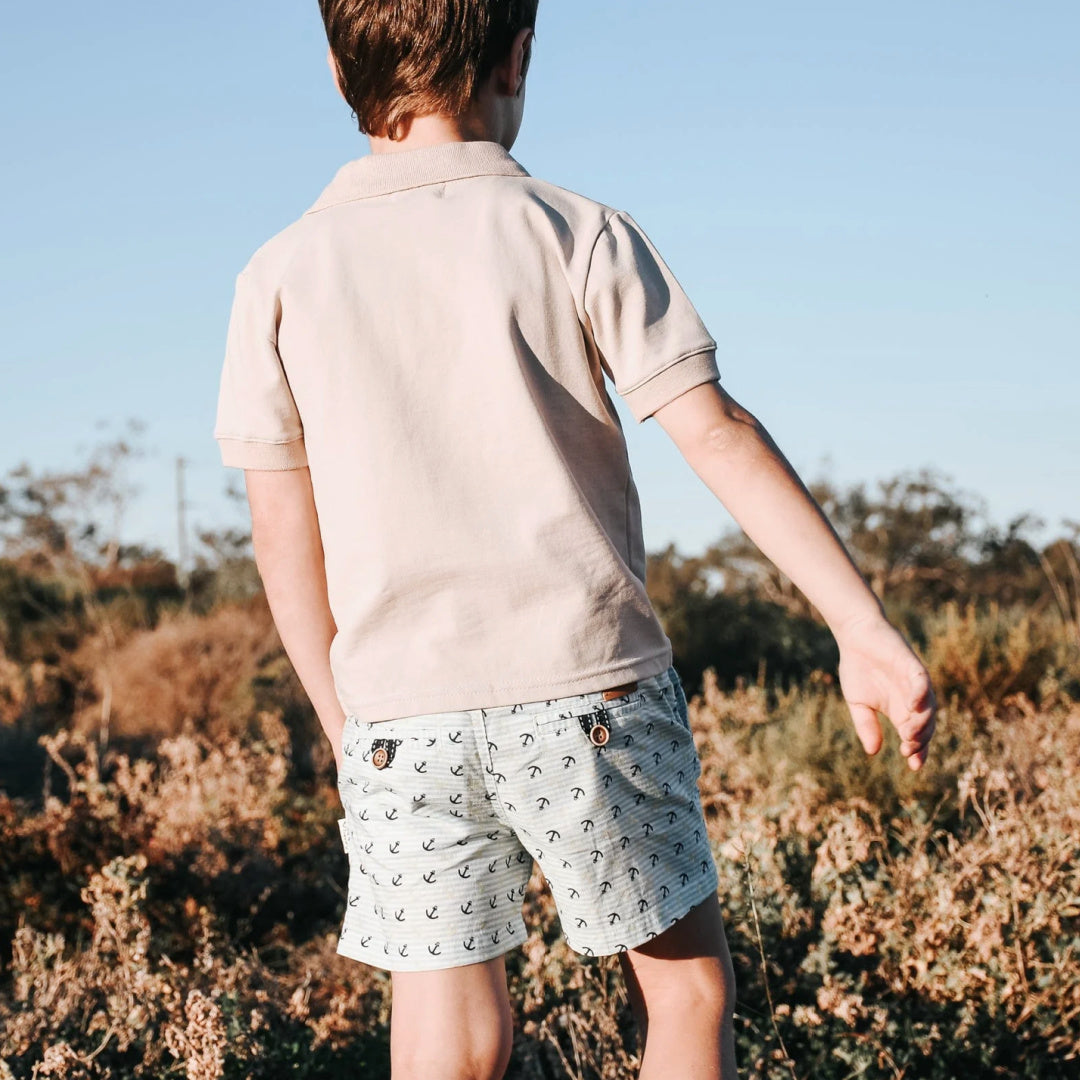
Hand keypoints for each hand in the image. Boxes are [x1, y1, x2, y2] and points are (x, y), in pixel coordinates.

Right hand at [834, 613, 936, 770]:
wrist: (855, 637)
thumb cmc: (858, 668)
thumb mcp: (858, 703)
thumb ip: (866, 726)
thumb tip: (873, 752)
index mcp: (901, 709)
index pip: (915, 734)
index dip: (918, 751)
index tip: (913, 767)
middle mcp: (912, 698)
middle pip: (926, 724)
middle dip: (920, 740)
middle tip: (909, 751)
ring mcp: (914, 682)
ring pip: (928, 706)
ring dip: (922, 722)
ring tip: (910, 736)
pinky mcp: (912, 665)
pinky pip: (922, 683)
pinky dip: (920, 695)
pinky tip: (913, 708)